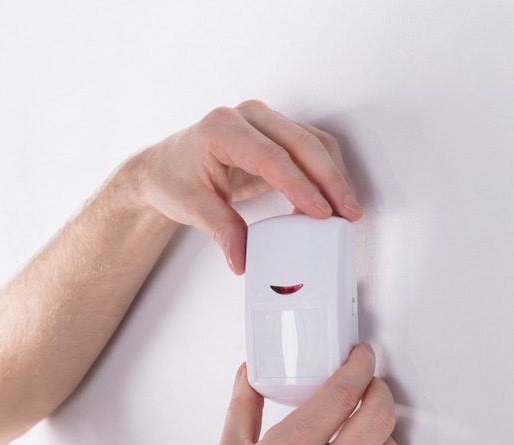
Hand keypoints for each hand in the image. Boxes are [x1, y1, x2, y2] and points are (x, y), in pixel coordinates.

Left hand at [130, 100, 361, 273]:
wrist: (166, 168)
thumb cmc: (175, 178)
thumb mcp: (192, 207)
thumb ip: (222, 231)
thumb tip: (242, 258)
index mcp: (223, 129)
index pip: (272, 156)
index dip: (300, 185)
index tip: (320, 211)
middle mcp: (248, 117)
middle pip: (301, 144)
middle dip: (329, 180)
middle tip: (347, 212)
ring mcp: (265, 121)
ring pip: (313, 142)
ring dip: (334, 176)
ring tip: (346, 209)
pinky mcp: (277, 133)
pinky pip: (311, 146)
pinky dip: (326, 172)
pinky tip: (331, 199)